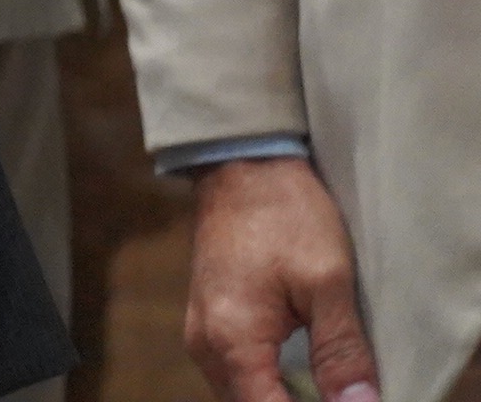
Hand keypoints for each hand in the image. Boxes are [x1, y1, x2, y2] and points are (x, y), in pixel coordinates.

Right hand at [186, 156, 377, 401]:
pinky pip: (236, 374)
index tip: (342, 399)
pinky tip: (300, 371)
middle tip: (338, 389)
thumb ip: (341, 351)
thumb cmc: (284, 214)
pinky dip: (267, 381)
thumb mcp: (328, 282)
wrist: (243, 165)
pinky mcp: (208, 322)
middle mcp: (206, 344)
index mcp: (233, 339)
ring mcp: (202, 333)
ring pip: (241, 395)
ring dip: (280, 396)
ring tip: (324, 384)